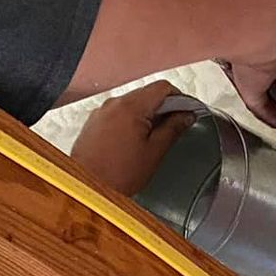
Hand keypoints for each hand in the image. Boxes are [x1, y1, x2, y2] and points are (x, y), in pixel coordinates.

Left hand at [68, 81, 198, 196]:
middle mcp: (114, 103)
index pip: (162, 87)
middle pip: (147, 93)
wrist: (87, 187)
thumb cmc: (117, 175)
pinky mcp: (94, 121)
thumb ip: (173, 129)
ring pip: (132, 103)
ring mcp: (101, 111)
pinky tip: (135, 140)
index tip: (189, 110)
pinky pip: (118, 113)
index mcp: (131, 107)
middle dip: (164, 107)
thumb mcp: (154, 152)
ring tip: (154, 137)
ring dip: (147, 114)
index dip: (181, 98)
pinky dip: (131, 120)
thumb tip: (186, 116)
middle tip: (176, 125)